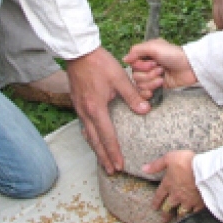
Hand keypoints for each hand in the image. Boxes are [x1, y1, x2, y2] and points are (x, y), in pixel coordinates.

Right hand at [67, 45, 147, 173]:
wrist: (79, 52)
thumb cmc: (99, 63)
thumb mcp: (119, 78)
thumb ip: (132, 95)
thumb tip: (144, 110)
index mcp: (96, 108)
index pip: (107, 136)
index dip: (113, 152)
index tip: (119, 165)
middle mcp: (85, 112)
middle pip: (95, 141)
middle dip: (103, 157)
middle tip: (111, 170)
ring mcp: (79, 108)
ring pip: (88, 134)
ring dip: (96, 148)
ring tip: (103, 159)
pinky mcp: (77, 103)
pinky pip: (84, 125)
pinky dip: (90, 136)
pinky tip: (94, 138)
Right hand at [125, 39, 196, 99]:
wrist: (189, 67)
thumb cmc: (173, 54)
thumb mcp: (154, 46)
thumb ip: (137, 50)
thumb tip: (124, 59)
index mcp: (145, 55)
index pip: (132, 64)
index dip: (140, 66)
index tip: (152, 63)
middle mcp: (146, 66)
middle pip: (135, 76)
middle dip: (148, 74)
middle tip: (160, 69)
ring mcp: (151, 77)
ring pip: (140, 85)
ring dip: (151, 81)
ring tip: (162, 76)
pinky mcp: (157, 87)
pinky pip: (145, 92)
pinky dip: (150, 91)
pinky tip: (158, 86)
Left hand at [146, 150, 203, 218]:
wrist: (205, 171)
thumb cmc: (186, 162)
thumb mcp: (169, 158)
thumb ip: (157, 165)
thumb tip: (144, 169)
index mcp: (168, 184)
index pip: (159, 195)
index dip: (156, 202)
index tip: (154, 207)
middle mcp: (176, 195)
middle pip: (168, 207)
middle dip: (165, 213)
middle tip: (163, 219)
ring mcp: (187, 201)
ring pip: (180, 212)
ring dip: (177, 216)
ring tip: (176, 220)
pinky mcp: (198, 203)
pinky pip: (194, 212)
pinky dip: (192, 215)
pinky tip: (192, 216)